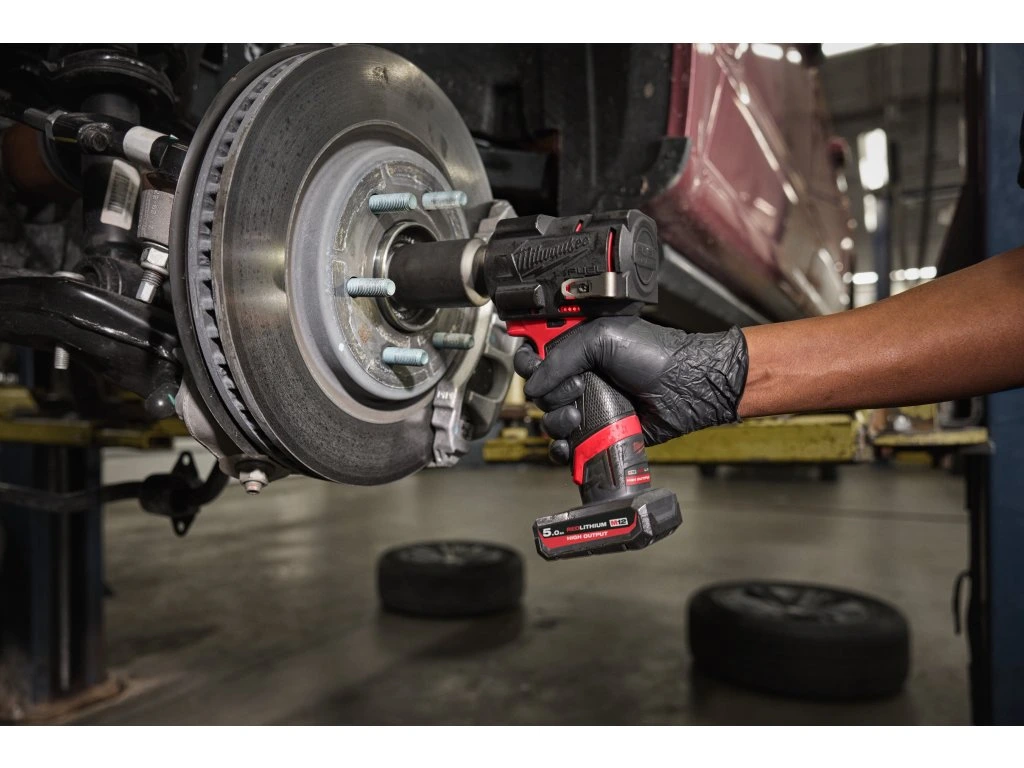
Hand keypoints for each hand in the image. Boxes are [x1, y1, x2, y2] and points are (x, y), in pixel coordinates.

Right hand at [514, 317, 748, 462]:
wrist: (687, 388)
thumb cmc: (657, 355)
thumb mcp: (603, 338)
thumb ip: (562, 356)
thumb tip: (534, 383)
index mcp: (578, 346)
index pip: (538, 353)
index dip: (529, 361)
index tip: (533, 368)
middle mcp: (581, 375)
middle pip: (540, 391)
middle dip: (550, 394)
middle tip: (577, 389)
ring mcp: (589, 404)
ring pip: (550, 420)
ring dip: (556, 421)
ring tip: (578, 416)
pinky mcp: (599, 431)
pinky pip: (569, 445)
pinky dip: (562, 449)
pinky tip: (569, 444)